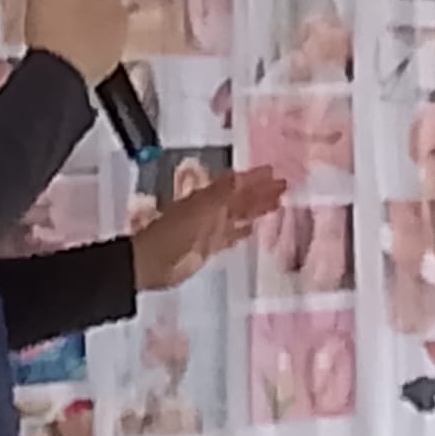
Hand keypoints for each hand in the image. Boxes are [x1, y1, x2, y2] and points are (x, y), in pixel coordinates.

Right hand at [24, 0, 126, 84]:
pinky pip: (120, 16)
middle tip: (76, 4)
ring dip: (102, 5)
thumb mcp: (36, 3)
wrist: (63, 68)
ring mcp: (111, 1)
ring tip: (86, 27)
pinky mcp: (124, 22)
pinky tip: (97, 38)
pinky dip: (112, 23)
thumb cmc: (42, 39)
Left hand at [133, 167, 286, 289]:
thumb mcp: (201, 211)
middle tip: (284, 187)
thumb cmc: (176, 235)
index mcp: (207, 198)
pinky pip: (228, 236)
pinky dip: (241, 232)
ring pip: (237, 216)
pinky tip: (253, 230)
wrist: (150, 263)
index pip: (236, 184)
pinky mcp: (207, 247)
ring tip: (277, 204)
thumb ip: (222, 194)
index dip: (254, 178)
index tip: (274, 172)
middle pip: (239, 198)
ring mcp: (208, 228)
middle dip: (260, 192)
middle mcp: (209, 210)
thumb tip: (241, 174)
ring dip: (255, 210)